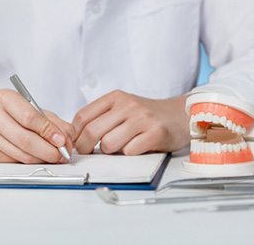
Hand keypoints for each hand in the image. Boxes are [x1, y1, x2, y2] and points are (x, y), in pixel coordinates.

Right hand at [0, 89, 73, 162]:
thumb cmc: (8, 112)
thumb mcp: (30, 108)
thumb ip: (52, 120)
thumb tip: (68, 136)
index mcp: (4, 98)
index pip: (30, 117)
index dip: (49, 131)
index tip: (62, 140)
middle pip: (26, 139)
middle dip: (49, 150)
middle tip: (62, 154)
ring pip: (21, 154)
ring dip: (42, 158)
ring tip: (55, 156)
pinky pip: (14, 161)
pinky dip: (30, 161)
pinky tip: (38, 157)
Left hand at [73, 90, 189, 154]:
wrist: (178, 114)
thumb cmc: (145, 114)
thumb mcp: (122, 107)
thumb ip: (101, 117)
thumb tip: (77, 137)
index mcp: (115, 97)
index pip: (83, 116)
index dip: (75, 134)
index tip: (75, 144)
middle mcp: (127, 105)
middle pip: (92, 131)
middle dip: (85, 148)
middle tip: (89, 153)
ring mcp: (142, 118)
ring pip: (109, 144)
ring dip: (110, 152)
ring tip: (119, 147)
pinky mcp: (155, 133)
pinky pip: (130, 151)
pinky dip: (129, 154)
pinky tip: (136, 147)